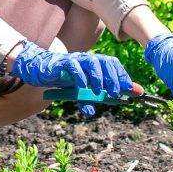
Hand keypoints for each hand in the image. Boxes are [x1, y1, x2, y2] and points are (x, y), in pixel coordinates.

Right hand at [11, 41, 133, 115]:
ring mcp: (76, 59)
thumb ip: (86, 98)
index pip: (113, 64)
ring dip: (99, 77)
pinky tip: (83, 87)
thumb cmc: (63, 79)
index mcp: (94, 64)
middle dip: (114, 77)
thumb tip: (92, 112)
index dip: (122, 75)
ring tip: (99, 92)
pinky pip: (75, 67)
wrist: (43, 71)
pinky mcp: (64, 62)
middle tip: (116, 92)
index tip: (130, 89)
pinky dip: (81, 77)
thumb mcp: (78, 91)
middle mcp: (87, 59)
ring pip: (93, 62)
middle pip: (106, 62)